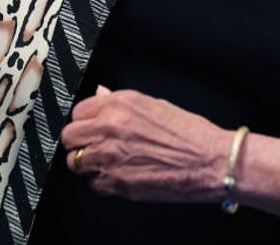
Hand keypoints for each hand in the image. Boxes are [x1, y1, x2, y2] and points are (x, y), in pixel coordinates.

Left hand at [60, 87, 233, 202]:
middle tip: (92, 145)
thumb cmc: (191, 134)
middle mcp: (110, 129)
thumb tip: (101, 95)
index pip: (78, 111)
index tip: (90, 125)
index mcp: (120, 105)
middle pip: (70, 136)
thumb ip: (121, 102)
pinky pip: (92, 184)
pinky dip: (101, 182)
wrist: (210, 162)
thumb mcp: (156, 104)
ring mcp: (110, 158)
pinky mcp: (116, 183)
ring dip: (87, 162)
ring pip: (75, 162)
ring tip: (104, 162)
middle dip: (79, 141)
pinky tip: (118, 175)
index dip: (85, 120)